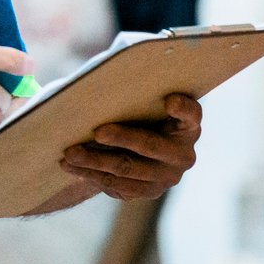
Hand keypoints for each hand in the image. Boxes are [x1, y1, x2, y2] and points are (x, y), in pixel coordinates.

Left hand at [59, 93, 201, 199]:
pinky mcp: (148, 192)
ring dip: (96, 162)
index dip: (183, 109)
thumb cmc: (141, 113)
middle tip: (97, 132)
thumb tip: (103, 70)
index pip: (191, 115)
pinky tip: (71, 166)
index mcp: (188, 126)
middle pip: (150, 145)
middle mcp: (183, 155)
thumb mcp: (146, 102)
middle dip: (123, 138)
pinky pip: (117, 186)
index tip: (170, 100)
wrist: (139, 149)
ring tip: (71, 153)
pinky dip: (91, 175)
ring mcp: (166, 177)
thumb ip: (136, 91)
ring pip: (127, 169)